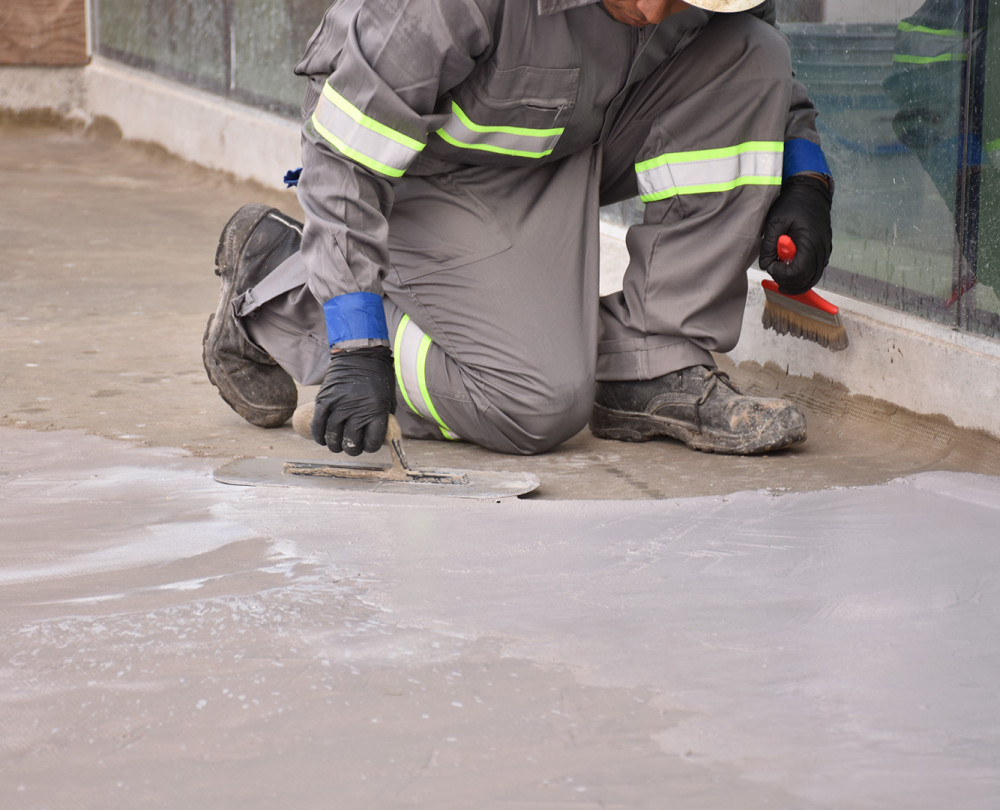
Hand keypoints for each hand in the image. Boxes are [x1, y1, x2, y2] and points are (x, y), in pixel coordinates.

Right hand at [310, 346, 394, 454]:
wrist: (360, 355)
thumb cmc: (378, 378)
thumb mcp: (388, 399)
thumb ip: (383, 419)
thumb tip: (379, 438)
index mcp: (376, 411)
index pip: (372, 442)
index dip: (370, 447)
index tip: (368, 445)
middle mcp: (357, 410)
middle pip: (351, 442)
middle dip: (352, 449)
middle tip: (351, 447)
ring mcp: (339, 405)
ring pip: (333, 436)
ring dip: (334, 445)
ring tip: (336, 445)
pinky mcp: (325, 400)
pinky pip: (318, 424)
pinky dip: (319, 435)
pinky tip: (322, 440)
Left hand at [760, 174, 832, 294]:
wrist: (811, 191)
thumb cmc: (792, 204)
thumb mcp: (774, 222)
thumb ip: (769, 245)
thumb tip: (765, 265)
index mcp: (809, 242)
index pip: (798, 272)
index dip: (782, 274)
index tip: (771, 265)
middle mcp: (821, 249)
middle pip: (807, 279)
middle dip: (788, 281)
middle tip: (774, 273)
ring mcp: (825, 250)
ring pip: (813, 278)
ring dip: (796, 281)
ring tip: (780, 275)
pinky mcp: (824, 250)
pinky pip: (816, 270)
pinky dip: (804, 276)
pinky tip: (791, 270)